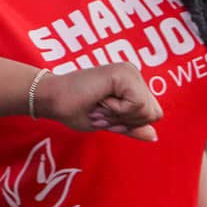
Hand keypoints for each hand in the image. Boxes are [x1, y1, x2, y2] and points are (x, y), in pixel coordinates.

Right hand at [35, 63, 162, 141]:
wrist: (52, 100)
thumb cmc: (74, 110)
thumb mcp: (108, 122)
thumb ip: (131, 126)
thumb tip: (154, 136)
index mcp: (132, 84)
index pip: (153, 114)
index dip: (131, 123)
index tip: (106, 116)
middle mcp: (133, 74)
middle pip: (154, 113)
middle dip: (126, 121)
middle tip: (101, 110)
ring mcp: (129, 71)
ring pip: (146, 110)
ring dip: (119, 116)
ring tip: (99, 105)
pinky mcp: (123, 73)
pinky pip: (136, 104)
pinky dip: (117, 111)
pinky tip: (100, 100)